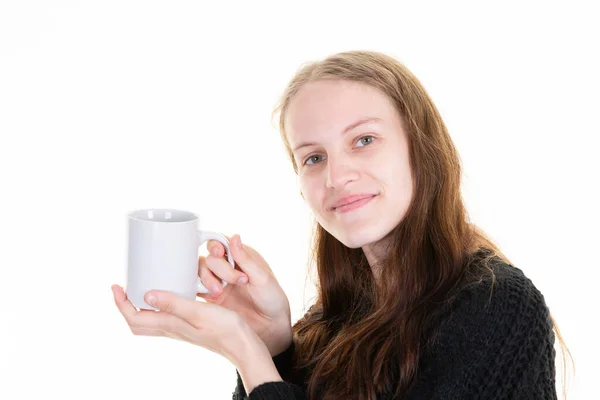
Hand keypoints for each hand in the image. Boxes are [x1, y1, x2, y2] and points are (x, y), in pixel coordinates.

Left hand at [111, 284, 264, 367]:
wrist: (243, 345)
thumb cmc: (224, 329)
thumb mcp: (198, 312)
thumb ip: (173, 303)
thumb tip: (146, 295)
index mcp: (170, 325)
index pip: (135, 318)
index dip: (121, 304)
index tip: (116, 286)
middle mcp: (172, 328)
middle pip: (139, 322)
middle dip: (127, 306)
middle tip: (125, 287)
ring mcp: (181, 328)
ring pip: (151, 320)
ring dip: (140, 306)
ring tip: (142, 287)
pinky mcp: (191, 325)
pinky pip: (165, 317)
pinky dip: (158, 305)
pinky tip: (170, 293)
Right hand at [198, 234, 291, 355]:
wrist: (270, 327)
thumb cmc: (272, 299)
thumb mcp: (262, 278)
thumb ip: (245, 259)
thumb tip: (235, 236)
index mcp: (241, 257)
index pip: (221, 242)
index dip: (215, 245)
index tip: (219, 252)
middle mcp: (227, 267)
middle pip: (210, 258)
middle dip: (220, 268)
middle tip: (238, 281)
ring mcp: (218, 282)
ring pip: (200, 272)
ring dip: (207, 279)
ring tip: (219, 292)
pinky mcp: (211, 297)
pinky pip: (196, 288)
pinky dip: (197, 289)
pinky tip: (208, 295)